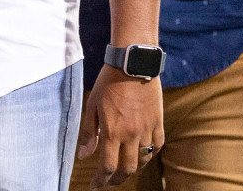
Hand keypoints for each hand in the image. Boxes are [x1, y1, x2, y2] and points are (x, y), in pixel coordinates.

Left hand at [78, 67, 163, 187]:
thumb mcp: (92, 105)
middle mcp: (132, 135)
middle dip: (116, 179)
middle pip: (126, 169)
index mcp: (113, 132)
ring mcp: (147, 130)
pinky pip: (156, 146)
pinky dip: (149, 154)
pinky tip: (141, 154)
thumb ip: (90, 133)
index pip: (108, 167)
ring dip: (132, 168)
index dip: (101, 180)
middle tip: (108, 181)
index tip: (95, 185)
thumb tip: (84, 156)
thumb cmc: (108, 83)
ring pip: (142, 160)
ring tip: (122, 169)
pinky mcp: (158, 123)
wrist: (133, 65)